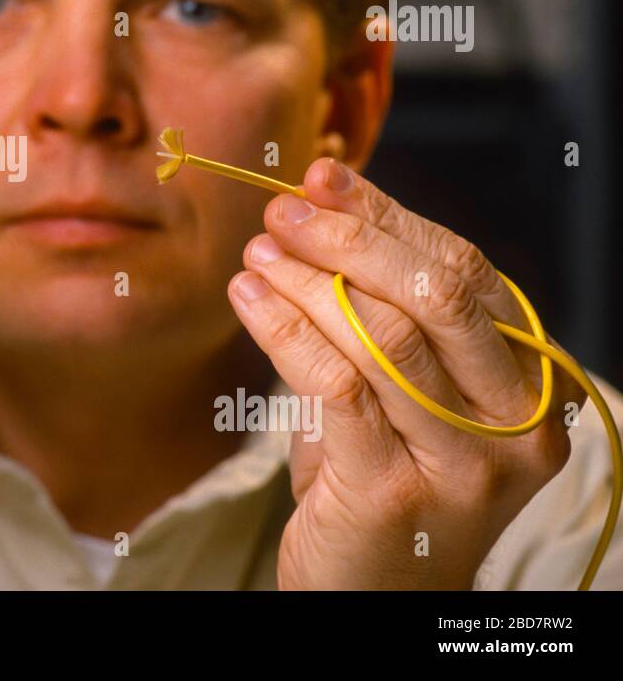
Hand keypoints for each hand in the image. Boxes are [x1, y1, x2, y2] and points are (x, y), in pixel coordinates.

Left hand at [227, 157, 582, 589]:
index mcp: (529, 388)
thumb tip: (325, 207)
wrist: (374, 597)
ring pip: (380, 333)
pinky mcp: (395, 491)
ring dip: (305, 278)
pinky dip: (283, 326)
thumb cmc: (383, 482)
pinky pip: (334, 382)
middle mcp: (515, 426)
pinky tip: (247, 298)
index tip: (324, 179)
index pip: (463, 273)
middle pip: (434, 293)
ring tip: (257, 252)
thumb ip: (383, 314)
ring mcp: (462, 465)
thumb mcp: (401, 396)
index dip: (389, 217)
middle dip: (351, 237)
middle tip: (283, 210)